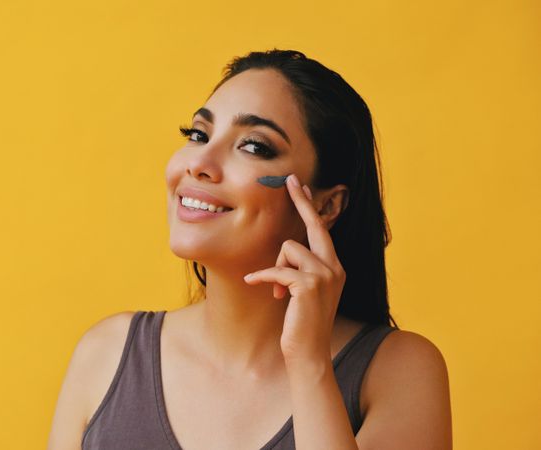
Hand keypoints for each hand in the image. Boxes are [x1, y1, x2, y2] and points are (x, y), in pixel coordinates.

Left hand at [243, 173, 345, 364]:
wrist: (308, 353)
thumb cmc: (302, 323)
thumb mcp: (303, 292)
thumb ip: (299, 270)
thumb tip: (284, 252)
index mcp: (334, 267)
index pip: (321, 230)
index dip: (309, 207)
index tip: (300, 186)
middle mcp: (334, 267)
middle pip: (314, 225)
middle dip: (301, 202)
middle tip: (289, 181)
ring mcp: (324, 275)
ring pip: (288, 249)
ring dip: (275, 269)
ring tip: (278, 291)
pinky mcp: (308, 285)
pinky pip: (276, 269)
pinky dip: (262, 277)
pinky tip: (253, 283)